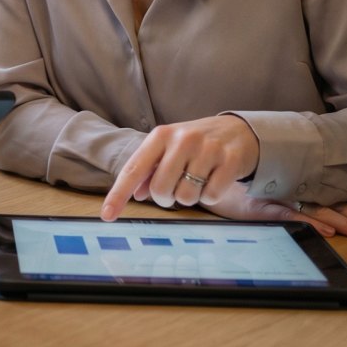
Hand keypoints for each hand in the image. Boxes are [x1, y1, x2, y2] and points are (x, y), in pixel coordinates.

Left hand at [100, 115, 259, 219]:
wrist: (239, 130)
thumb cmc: (196, 143)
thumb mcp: (169, 148)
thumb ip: (150, 169)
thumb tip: (136, 195)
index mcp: (161, 135)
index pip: (133, 169)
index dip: (118, 194)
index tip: (107, 215)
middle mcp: (182, 139)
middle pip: (160, 190)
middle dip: (165, 199)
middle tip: (175, 189)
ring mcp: (208, 149)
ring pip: (186, 197)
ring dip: (189, 198)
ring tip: (197, 182)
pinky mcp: (230, 160)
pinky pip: (211, 197)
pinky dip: (210, 197)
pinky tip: (214, 181)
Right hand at [190, 184, 346, 239]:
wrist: (200, 172)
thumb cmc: (231, 182)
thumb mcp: (261, 191)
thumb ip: (280, 199)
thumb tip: (309, 213)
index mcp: (294, 188)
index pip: (332, 201)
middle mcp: (290, 192)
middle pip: (332, 206)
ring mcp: (276, 199)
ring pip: (318, 211)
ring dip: (345, 222)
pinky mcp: (259, 207)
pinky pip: (289, 215)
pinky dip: (309, 223)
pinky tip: (327, 231)